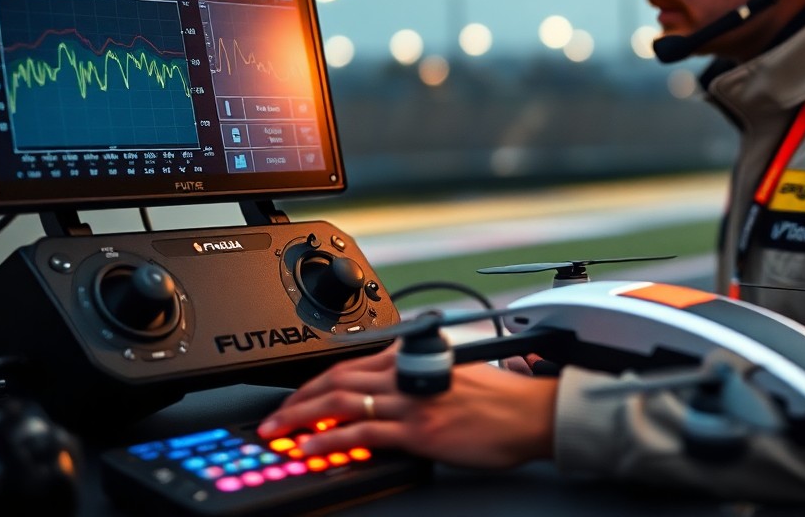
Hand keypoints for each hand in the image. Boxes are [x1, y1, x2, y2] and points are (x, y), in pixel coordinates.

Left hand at [257, 342, 558, 468]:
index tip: (298, 396)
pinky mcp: (418, 430)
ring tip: (279, 431)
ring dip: (303, 418)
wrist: (530, 414)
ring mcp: (411, 401)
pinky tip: (312, 447)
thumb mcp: (455, 370)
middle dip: (299, 399)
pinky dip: (331, 440)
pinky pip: (363, 433)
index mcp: (414, 356)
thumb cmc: (501, 398)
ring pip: (342, 402)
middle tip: (273, 416)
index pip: (352, 363)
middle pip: (338, 379)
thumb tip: (395, 384)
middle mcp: (407, 373)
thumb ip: (421, 371)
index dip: (317, 381)